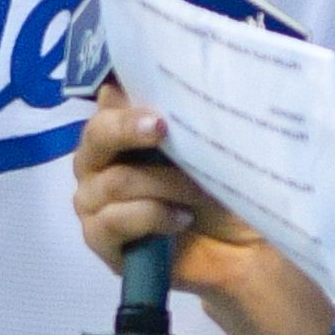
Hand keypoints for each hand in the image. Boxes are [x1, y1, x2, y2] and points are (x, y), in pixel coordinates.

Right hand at [70, 86, 278, 306]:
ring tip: (197, 192)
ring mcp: (94, 204)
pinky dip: (153, 216)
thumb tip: (160, 86)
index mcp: (122, 134)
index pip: (107, 103)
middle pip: (95, 136)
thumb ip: (179, 119)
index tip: (156, 102)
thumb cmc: (222, 191)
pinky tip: (181, 219)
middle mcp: (99, 164)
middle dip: (127, 128)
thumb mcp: (208, 149)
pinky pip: (114, 221)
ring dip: (163, 184)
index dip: (126, 99)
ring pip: (115, 181)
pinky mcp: (101, 242)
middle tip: (162, 127)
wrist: (241, 249)